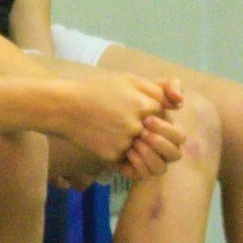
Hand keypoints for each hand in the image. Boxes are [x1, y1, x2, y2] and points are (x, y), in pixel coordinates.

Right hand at [58, 73, 176, 167]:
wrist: (63, 107)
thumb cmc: (96, 90)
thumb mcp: (127, 79)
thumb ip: (157, 88)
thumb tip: (179, 103)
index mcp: (143, 104)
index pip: (165, 116)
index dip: (156, 115)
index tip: (143, 113)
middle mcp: (137, 124)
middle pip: (164, 140)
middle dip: (156, 136)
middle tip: (140, 130)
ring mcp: (124, 142)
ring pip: (148, 154)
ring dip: (142, 148)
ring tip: (127, 139)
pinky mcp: (112, 155)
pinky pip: (129, 162)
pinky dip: (123, 155)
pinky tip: (110, 142)